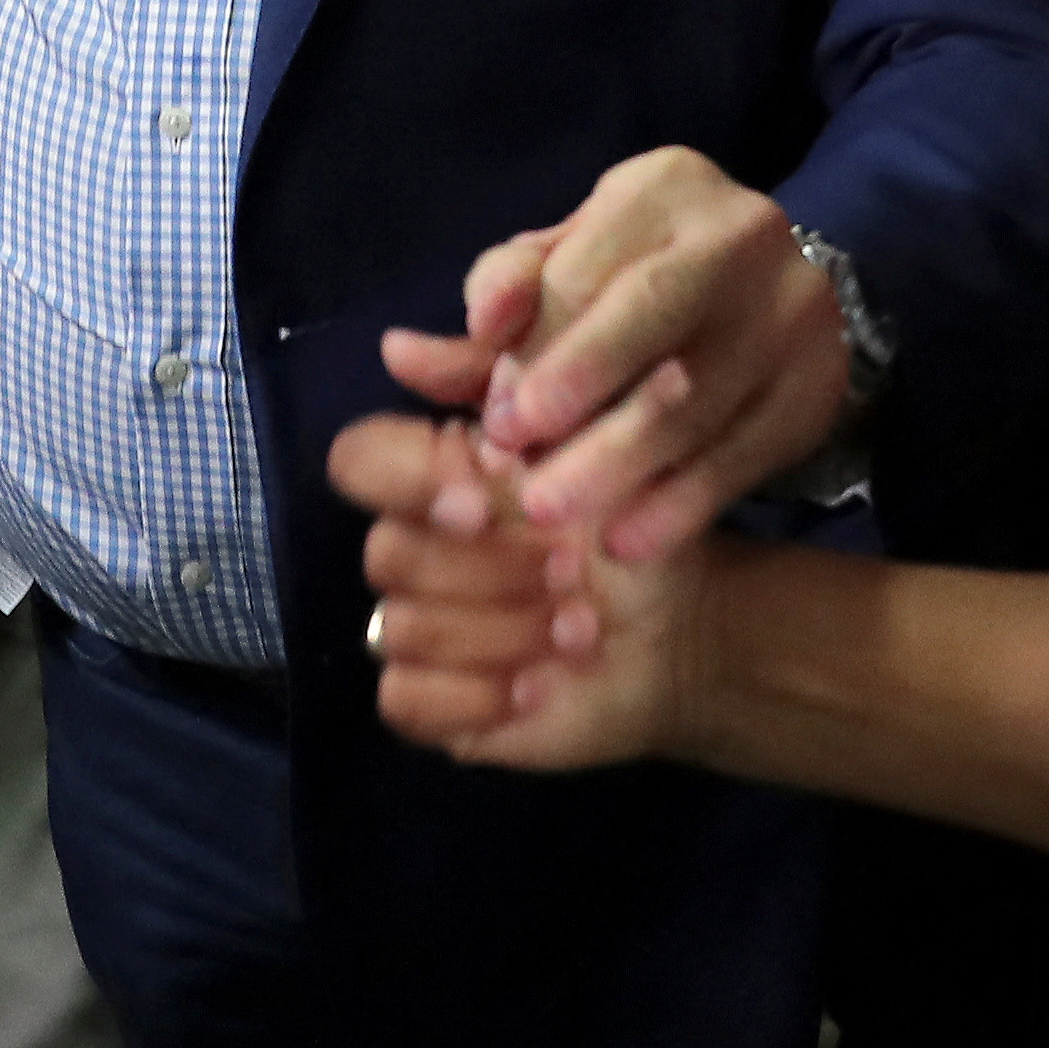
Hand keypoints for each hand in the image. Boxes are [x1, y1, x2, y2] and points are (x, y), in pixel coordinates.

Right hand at [330, 413, 703, 768]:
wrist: (689, 625)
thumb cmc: (637, 525)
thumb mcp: (591, 436)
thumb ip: (512, 384)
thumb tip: (396, 348)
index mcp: (440, 476)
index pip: (359, 460)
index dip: (407, 482)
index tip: (485, 502)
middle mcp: (416, 545)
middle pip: (387, 553)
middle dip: (490, 569)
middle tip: (570, 573)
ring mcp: (415, 624)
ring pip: (401, 628)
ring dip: (501, 632)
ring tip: (579, 629)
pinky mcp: (431, 700)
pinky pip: (402, 698)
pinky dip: (471, 696)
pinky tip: (535, 688)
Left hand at [390, 146, 851, 563]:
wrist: (780, 300)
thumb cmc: (640, 282)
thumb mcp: (569, 270)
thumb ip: (494, 313)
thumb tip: (401, 356)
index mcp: (660, 189)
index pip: (586, 265)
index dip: (536, 346)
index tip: (497, 419)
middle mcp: (737, 235)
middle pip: (651, 313)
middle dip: (581, 389)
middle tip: (523, 469)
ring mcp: (790, 310)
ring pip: (699, 394)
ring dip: (621, 464)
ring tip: (558, 518)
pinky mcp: (816, 384)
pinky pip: (747, 452)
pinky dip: (683, 502)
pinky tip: (630, 539)